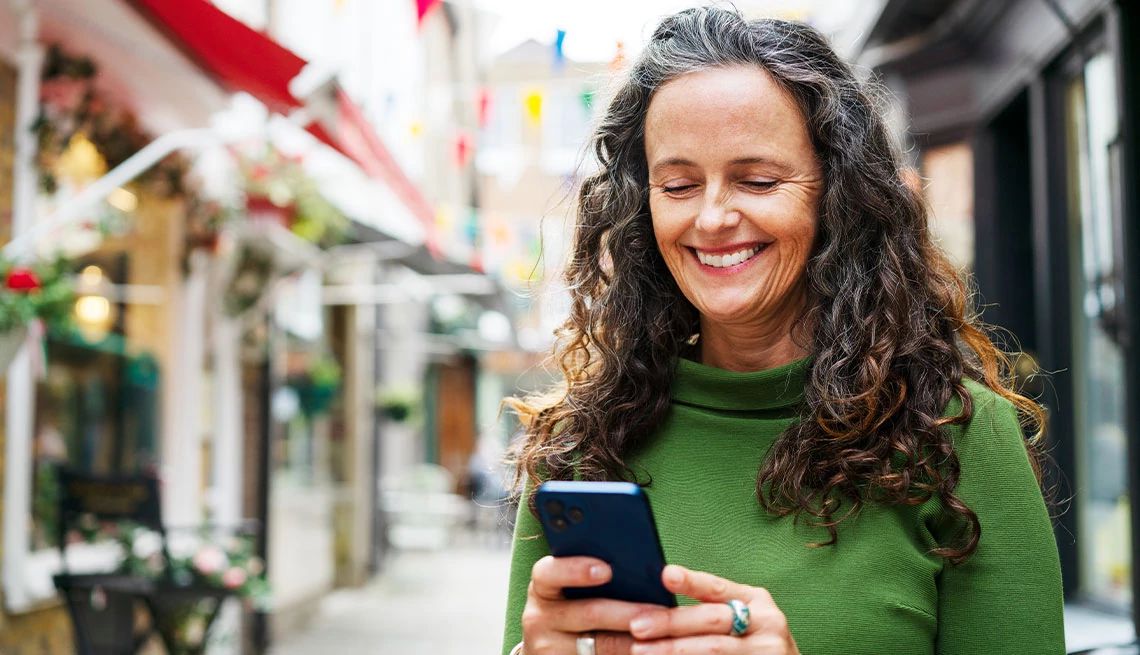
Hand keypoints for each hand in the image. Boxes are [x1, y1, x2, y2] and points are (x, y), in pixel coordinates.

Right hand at [521, 555, 662, 653]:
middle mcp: (539, 616)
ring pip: (602, 644)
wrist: (553, 647)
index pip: (549, 572)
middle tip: (659, 610)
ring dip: (635, 639)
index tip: (607, 570)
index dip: (577, 570)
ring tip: (663, 634)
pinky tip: (648, 650)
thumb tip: (638, 567)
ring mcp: (548, 646)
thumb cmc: (572, 605)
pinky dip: (628, 654)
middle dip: (627, 611)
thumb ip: (595, 575)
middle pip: (588, 612)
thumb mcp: (571, 589)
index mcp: (543, 586)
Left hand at [627, 565, 799, 654]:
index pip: (718, 587)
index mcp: (756, 599)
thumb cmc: (752, 642)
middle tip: (637, 625)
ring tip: (641, 650)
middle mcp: (767, 622)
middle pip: (712, 619)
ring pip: (713, 649)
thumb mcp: (742, 618)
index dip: (691, 581)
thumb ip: (710, 608)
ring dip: (673, 650)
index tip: (666, 574)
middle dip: (671, 622)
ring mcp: (767, 651)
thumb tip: (654, 603)